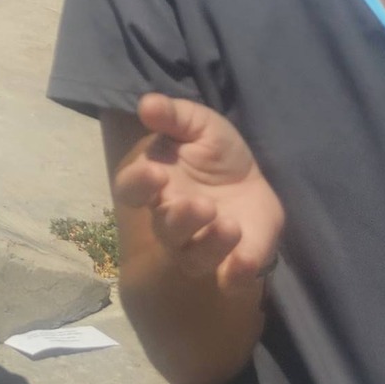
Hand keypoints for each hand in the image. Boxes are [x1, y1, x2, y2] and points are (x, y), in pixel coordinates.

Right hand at [114, 94, 284, 290]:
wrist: (254, 178)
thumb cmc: (215, 151)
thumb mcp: (199, 123)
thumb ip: (173, 115)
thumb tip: (146, 104)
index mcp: (155, 184)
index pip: (130, 190)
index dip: (138, 185)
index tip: (156, 173)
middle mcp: (171, 219)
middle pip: (165, 230)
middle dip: (181, 220)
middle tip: (204, 205)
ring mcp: (200, 244)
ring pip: (192, 258)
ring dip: (209, 246)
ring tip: (231, 225)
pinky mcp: (233, 263)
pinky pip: (228, 279)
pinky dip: (235, 275)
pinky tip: (244, 261)